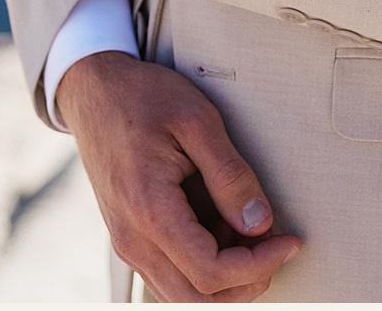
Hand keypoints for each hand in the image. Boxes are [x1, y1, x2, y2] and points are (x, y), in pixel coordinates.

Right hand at [58, 51, 301, 301]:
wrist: (93, 92)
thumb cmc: (140, 97)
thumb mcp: (197, 120)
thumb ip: (231, 175)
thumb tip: (260, 222)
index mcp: (148, 209)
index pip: (210, 272)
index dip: (258, 265)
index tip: (288, 241)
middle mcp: (132, 238)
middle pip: (197, 299)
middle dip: (246, 282)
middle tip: (276, 246)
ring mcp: (128, 242)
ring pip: (184, 293)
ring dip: (226, 276)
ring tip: (249, 229)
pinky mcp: (131, 237)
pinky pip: (171, 272)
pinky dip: (205, 264)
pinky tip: (224, 226)